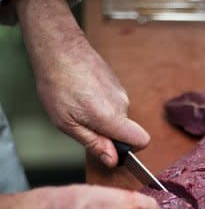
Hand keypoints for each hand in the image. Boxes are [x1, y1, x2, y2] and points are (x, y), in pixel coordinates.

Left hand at [13, 0, 148, 166]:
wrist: (59, 48)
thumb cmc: (58, 84)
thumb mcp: (67, 123)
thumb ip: (93, 143)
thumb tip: (112, 160)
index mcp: (111, 117)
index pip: (141, 141)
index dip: (129, 149)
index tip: (111, 147)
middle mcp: (122, 104)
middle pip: (127, 131)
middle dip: (108, 133)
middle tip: (82, 122)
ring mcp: (121, 92)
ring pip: (118, 117)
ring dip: (102, 118)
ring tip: (79, 105)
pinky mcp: (117, 83)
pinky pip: (114, 103)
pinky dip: (100, 104)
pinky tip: (83, 95)